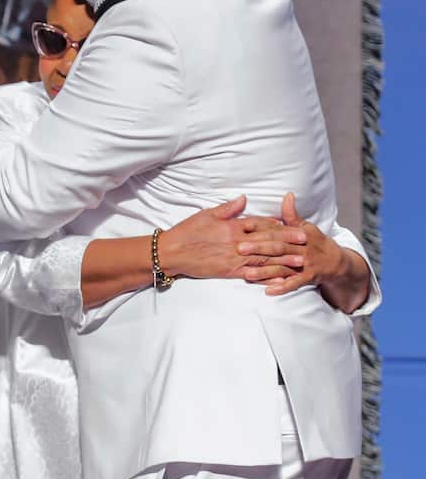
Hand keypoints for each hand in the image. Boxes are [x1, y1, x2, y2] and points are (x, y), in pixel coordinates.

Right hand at [159, 196, 305, 279]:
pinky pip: (252, 275)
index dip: (278, 225)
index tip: (293, 225)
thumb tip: (244, 199)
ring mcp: (234, 258)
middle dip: (288, 241)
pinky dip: (267, 277)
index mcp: (231, 226)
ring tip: (300, 261)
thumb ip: (227, 209)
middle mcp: (236, 242)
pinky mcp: (229, 272)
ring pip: (264, 259)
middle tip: (306, 241)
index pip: (259, 224)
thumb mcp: (206, 215)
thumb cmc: (187, 231)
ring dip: (284, 260)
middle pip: (267, 241)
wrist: (172, 252)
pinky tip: (280, 279)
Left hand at [254, 193, 370, 312]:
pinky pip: (295, 283)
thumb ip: (292, 214)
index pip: (277, 230)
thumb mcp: (306, 227)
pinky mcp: (309, 278)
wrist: (338, 263)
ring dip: (265, 271)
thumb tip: (287, 195)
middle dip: (258, 248)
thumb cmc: (317, 242)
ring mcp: (305, 264)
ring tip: (247, 274)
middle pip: (277, 248)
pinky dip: (282, 287)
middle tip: (239, 248)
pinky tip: (268, 291)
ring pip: (283, 267)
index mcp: (298, 234)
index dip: (260, 227)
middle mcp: (301, 248)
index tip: (243, 226)